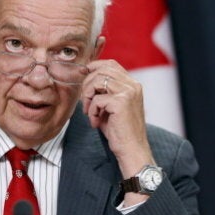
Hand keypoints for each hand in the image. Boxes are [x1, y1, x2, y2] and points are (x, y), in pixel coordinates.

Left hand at [81, 60, 155, 177]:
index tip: (82, 74)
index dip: (94, 66)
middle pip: (102, 70)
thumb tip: (86, 75)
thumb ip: (103, 90)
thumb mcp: (111, 106)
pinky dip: (91, 112)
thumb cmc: (120, 130)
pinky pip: (96, 99)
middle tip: (85, 102)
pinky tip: (96, 122)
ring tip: (89, 112)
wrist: (131, 149)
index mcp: (132, 84)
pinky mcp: (120, 103)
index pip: (111, 64)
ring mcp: (128, 93)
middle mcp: (132, 86)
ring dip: (88, 97)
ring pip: (97, 81)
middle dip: (87, 84)